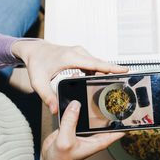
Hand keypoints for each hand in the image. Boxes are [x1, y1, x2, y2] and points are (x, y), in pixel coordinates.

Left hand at [11, 40, 128, 113]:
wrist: (33, 50)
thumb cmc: (36, 63)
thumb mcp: (39, 82)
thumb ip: (47, 97)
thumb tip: (56, 110)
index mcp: (71, 58)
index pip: (96, 63)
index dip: (111, 67)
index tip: (125, 70)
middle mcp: (78, 53)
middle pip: (100, 64)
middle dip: (112, 72)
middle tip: (122, 82)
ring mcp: (80, 52)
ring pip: (97, 64)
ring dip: (103, 73)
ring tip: (108, 85)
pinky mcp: (80, 55)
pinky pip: (93, 64)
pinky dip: (97, 71)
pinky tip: (96, 80)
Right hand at [40, 100, 124, 159]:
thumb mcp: (65, 140)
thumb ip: (70, 121)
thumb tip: (76, 104)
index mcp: (99, 141)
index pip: (119, 130)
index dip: (127, 121)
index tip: (131, 110)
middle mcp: (94, 135)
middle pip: (107, 119)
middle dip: (111, 107)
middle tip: (114, 93)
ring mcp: (85, 130)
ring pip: (92, 114)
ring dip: (93, 105)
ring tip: (95, 90)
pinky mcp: (75, 126)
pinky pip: (79, 114)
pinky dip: (79, 107)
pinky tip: (78, 97)